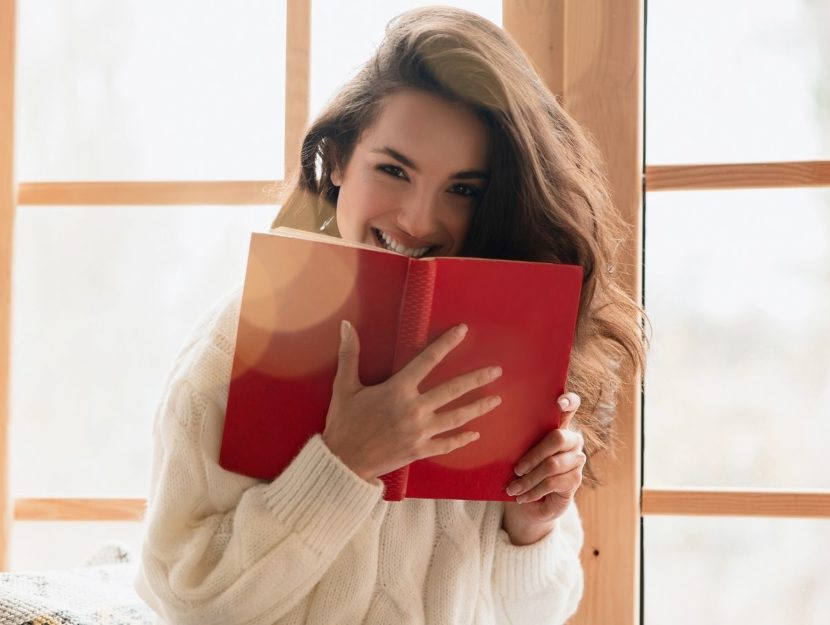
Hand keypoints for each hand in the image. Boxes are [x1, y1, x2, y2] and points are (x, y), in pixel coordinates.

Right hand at [322, 320, 502, 480]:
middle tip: (496, 371)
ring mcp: (420, 431)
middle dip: (477, 379)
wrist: (342, 462)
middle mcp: (414, 408)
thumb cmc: (343, 423)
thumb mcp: (344, 387)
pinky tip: (475, 434)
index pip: (427, 360)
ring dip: (478, 408)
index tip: (463, 331)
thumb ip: (349, 355)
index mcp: (398, 389)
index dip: (447, 343)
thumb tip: (345, 326)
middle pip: (452, 390)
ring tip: (496, 400)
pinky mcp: (420, 450)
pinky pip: (446, 444)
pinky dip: (462, 439)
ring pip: (456, 417)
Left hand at [502, 392, 585, 544]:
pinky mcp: (575, 480)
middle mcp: (572, 439)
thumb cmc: (523, 469)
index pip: (571, 406)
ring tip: (512, 488)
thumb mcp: (518, 452)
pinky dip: (533, 491)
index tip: (559, 402)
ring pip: (552, 465)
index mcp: (558, 425)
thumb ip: (518, 438)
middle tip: (516, 469)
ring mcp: (577, 459)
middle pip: (557, 438)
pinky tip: (521, 497)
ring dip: (528, 479)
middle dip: (533, 455)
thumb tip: (494, 428)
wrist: (533, 501)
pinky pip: (552, 483)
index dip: (568, 401)